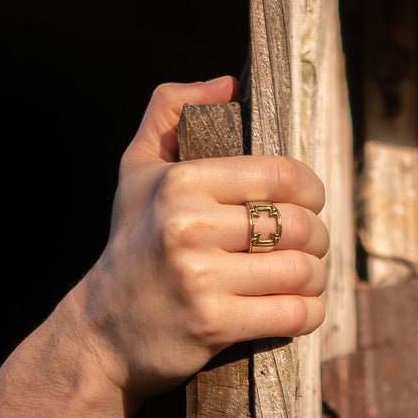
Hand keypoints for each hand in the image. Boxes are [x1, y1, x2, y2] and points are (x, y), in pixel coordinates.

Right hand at [61, 76, 329, 402]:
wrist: (99, 334)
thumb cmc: (129, 248)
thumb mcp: (135, 172)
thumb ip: (170, 112)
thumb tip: (229, 83)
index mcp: (180, 183)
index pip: (281, 174)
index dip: (311, 189)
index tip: (309, 203)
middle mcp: (189, 227)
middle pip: (297, 224)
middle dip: (317, 238)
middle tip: (308, 246)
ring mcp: (200, 278)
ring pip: (302, 270)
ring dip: (315, 277)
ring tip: (303, 278)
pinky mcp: (213, 324)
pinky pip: (294, 314)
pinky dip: (309, 313)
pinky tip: (298, 309)